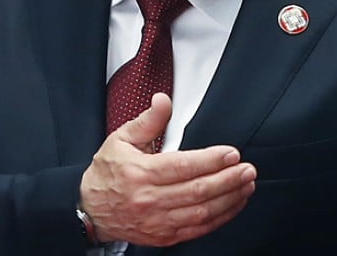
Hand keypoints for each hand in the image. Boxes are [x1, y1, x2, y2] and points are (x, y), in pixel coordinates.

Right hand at [79, 93, 255, 245]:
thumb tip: (163, 100)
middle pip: (197, 191)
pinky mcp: (163, 237)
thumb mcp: (121, 139)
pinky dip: (219, 218)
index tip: (231, 153)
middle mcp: (149, 200)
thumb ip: (147, 121)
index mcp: (140, 173)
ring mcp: (157, 222)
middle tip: (247, 169)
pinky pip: (197, 229)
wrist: (89, 211)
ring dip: (229, 199)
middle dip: (228, 179)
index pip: (183, 166)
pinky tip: (233, 204)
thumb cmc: (107, 173)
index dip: (211, 160)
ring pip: (201, 213)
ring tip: (246, 185)